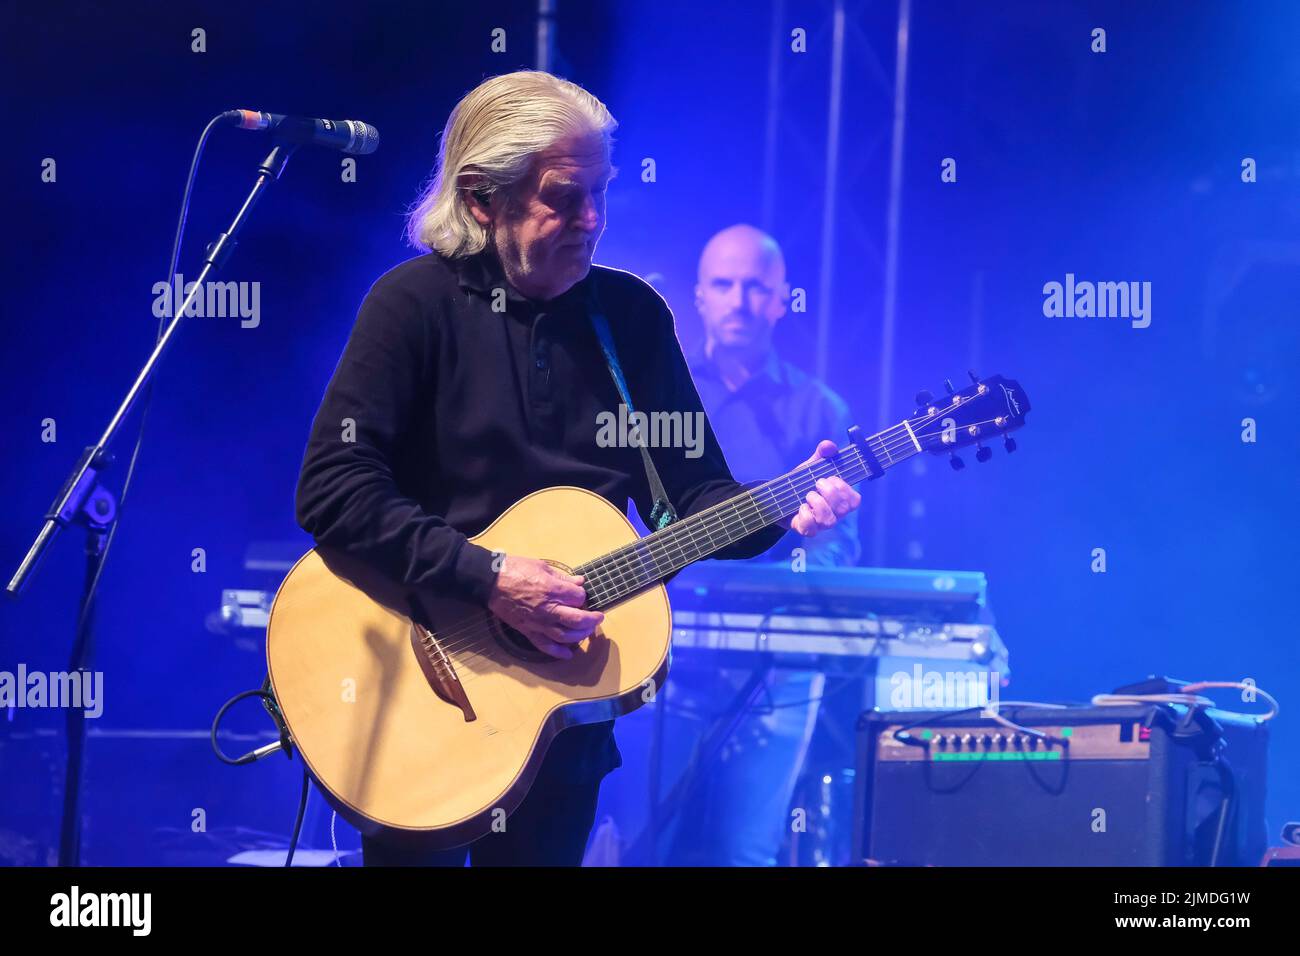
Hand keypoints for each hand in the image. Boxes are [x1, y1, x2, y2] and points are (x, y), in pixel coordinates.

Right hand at [486, 555, 603, 659]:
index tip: (579, 593)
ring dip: (580, 636)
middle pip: (578, 620)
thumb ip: (563, 577)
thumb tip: (579, 582)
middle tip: (598, 617)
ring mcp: (538, 622)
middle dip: (592, 620)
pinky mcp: (528, 631)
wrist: (491, 581)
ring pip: (565, 636)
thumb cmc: (516, 569)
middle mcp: (549, 609)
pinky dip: (558, 652)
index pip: (579, 597)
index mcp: (553, 589)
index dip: (582, 595)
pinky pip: (545, 646)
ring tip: (587, 631)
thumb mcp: (542, 566)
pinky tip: (568, 654)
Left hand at [778, 439, 861, 536]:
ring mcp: (821, 525)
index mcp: (841, 500)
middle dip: (830, 492)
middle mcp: (835, 514)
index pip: (855, 500)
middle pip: (843, 509)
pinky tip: (800, 507)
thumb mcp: (812, 466)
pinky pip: (811, 528)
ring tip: (807, 495)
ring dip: (817, 503)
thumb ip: (822, 454)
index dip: (844, 488)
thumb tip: (829, 446)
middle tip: (816, 484)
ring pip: (829, 520)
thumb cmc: (802, 483)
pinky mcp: (807, 530)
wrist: (780, 498)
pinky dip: (805, 515)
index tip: (830, 478)